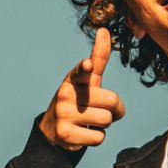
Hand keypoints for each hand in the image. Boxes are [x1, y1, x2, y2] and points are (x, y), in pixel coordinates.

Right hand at [39, 28, 125, 152]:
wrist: (53, 131)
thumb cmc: (77, 100)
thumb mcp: (86, 80)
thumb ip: (98, 58)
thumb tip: (104, 30)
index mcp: (72, 79)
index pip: (80, 70)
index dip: (86, 67)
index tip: (88, 65)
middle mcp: (65, 94)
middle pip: (111, 101)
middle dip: (113, 109)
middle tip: (99, 110)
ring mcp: (63, 115)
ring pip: (107, 120)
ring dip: (105, 124)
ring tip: (89, 121)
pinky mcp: (66, 135)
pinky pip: (99, 138)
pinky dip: (97, 138)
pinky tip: (84, 133)